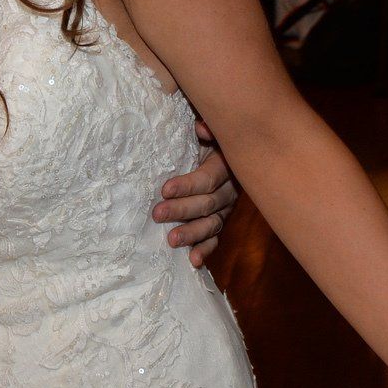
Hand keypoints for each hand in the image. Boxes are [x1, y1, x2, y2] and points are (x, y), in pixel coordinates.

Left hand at [153, 121, 238, 266]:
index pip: (208, 178)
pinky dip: (206, 249)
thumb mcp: (206, 130)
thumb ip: (207, 129)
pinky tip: (194, 260)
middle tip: (157, 214)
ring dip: (192, 233)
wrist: (221, 152)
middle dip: (181, 210)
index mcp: (226, 165)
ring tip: (171, 240)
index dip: (188, 185)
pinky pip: (216, 238)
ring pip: (212, 223)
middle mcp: (230, 189)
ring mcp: (226, 208)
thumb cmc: (204, 138)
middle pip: (208, 203)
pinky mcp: (220, 221)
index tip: (164, 189)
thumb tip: (201, 127)